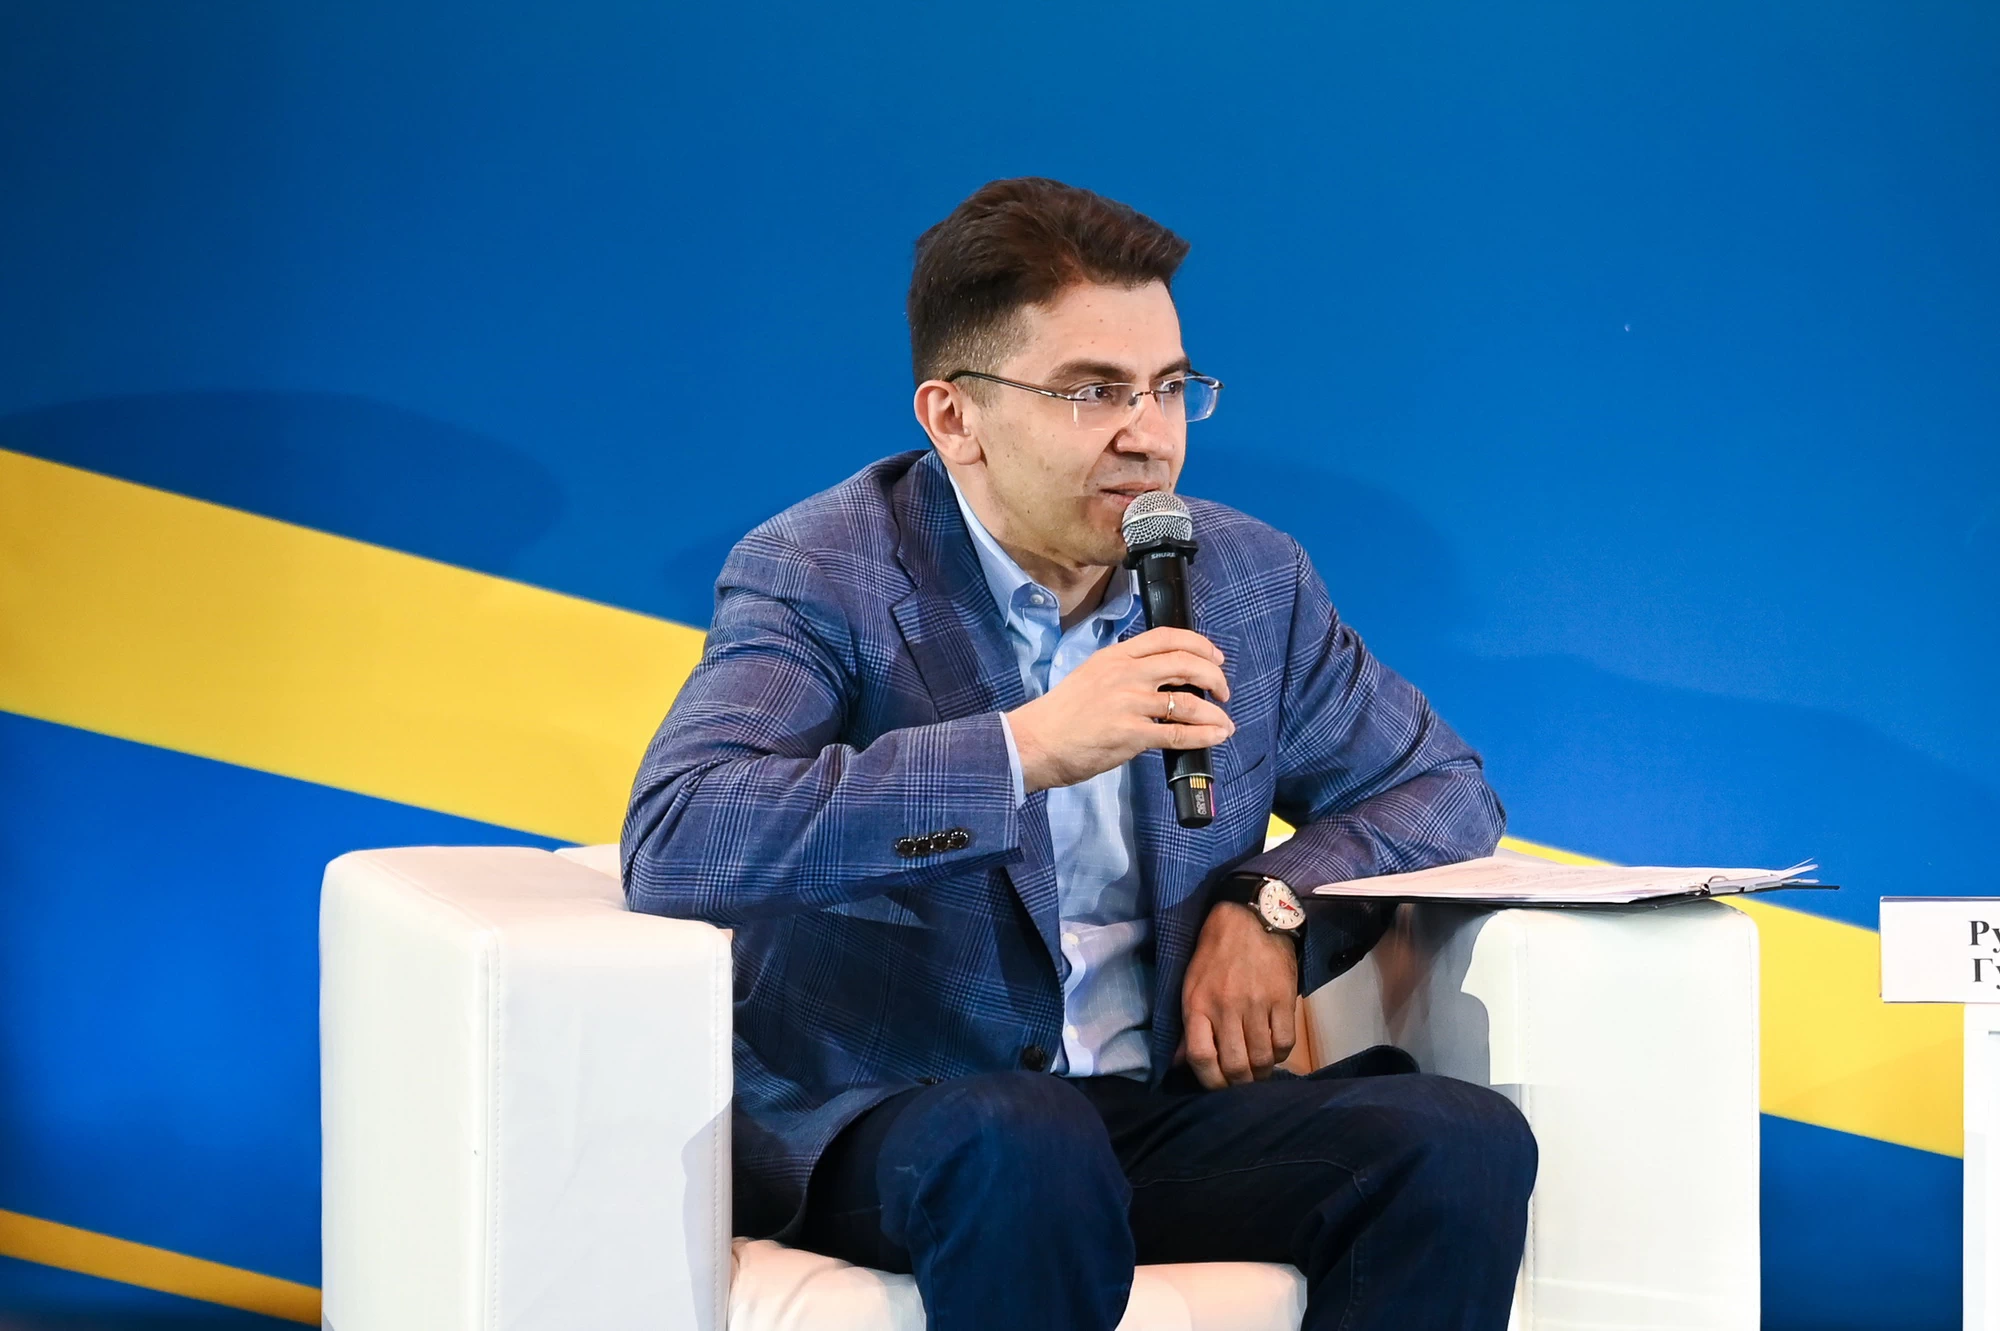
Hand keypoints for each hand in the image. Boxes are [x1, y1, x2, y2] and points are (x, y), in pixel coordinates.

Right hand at [1006, 627, 1232, 793]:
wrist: (1036, 742)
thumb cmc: (1061, 714)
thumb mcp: (1091, 676)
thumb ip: (1123, 672)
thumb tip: (1159, 679)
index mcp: (1116, 656)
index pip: (1167, 637)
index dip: (1199, 644)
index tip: (1215, 657)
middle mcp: (1126, 674)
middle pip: (1185, 663)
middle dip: (1214, 675)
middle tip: (1223, 690)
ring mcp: (1129, 704)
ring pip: (1188, 702)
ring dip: (1215, 712)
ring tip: (1225, 721)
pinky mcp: (1131, 734)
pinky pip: (1178, 733)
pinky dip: (1204, 735)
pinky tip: (1216, 736)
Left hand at [1177, 902, 1298, 1088]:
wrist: (1248, 919)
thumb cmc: (1214, 955)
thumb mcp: (1190, 986)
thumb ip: (1187, 1027)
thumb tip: (1179, 1064)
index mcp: (1197, 1005)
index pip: (1201, 1057)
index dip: (1210, 1082)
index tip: (1217, 1086)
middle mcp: (1226, 1007)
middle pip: (1234, 1065)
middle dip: (1239, 1084)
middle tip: (1242, 1083)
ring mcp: (1256, 1004)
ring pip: (1261, 1059)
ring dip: (1260, 1073)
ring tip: (1258, 1071)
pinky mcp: (1282, 999)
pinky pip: (1284, 1042)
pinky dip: (1280, 1055)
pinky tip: (1274, 1051)